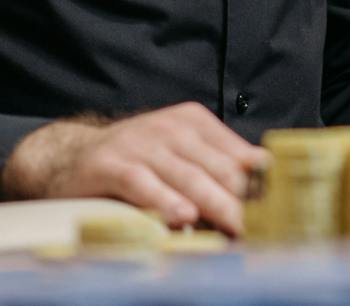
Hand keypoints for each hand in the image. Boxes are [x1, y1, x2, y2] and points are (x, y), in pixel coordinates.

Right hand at [0, 102, 264, 234]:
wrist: (70, 156)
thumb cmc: (138, 161)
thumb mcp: (180, 155)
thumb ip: (217, 166)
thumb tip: (265, 186)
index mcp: (194, 122)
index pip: (236, 155)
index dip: (258, 186)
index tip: (279, 211)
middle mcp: (170, 128)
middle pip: (216, 168)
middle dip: (241, 200)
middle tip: (264, 227)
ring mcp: (140, 144)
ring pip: (186, 176)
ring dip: (212, 202)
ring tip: (235, 224)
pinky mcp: (111, 164)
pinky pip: (142, 183)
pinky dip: (163, 200)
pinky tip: (182, 217)